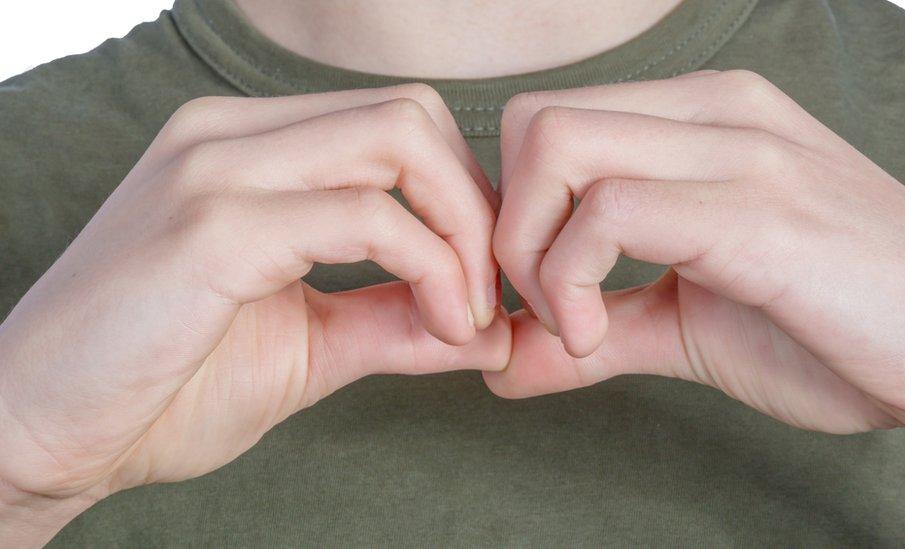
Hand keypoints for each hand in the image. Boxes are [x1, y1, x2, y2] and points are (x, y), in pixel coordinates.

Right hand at [0, 84, 508, 542]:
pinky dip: (429, 267)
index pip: (396, 125)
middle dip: (475, 205)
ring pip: (399, 142)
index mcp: (246, 148)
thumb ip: (393, 319)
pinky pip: (365, 217)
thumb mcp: (306, 346)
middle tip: (488, 293)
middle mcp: (229, 135)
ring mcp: (215, 170)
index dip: (462, 196)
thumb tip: (487, 326)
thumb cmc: (162, 387)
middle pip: (411, 116)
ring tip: (467, 316)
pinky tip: (440, 327)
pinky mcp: (210, 228)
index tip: (482, 281)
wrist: (35, 434)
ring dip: (463, 232)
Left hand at [488, 70, 904, 463]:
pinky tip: (594, 336)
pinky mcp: (761, 213)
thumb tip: (502, 362)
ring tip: (573, 326)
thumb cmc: (837, 331)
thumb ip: (595, 331)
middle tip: (541, 308)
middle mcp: (717, 112)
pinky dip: (568, 279)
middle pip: (534, 120)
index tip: (531, 296)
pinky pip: (610, 212)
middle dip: (505, 225)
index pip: (546, 123)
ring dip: (529, 251)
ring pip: (556, 144)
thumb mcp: (689, 327)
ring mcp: (741, 152)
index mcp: (701, 119)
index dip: (511, 213)